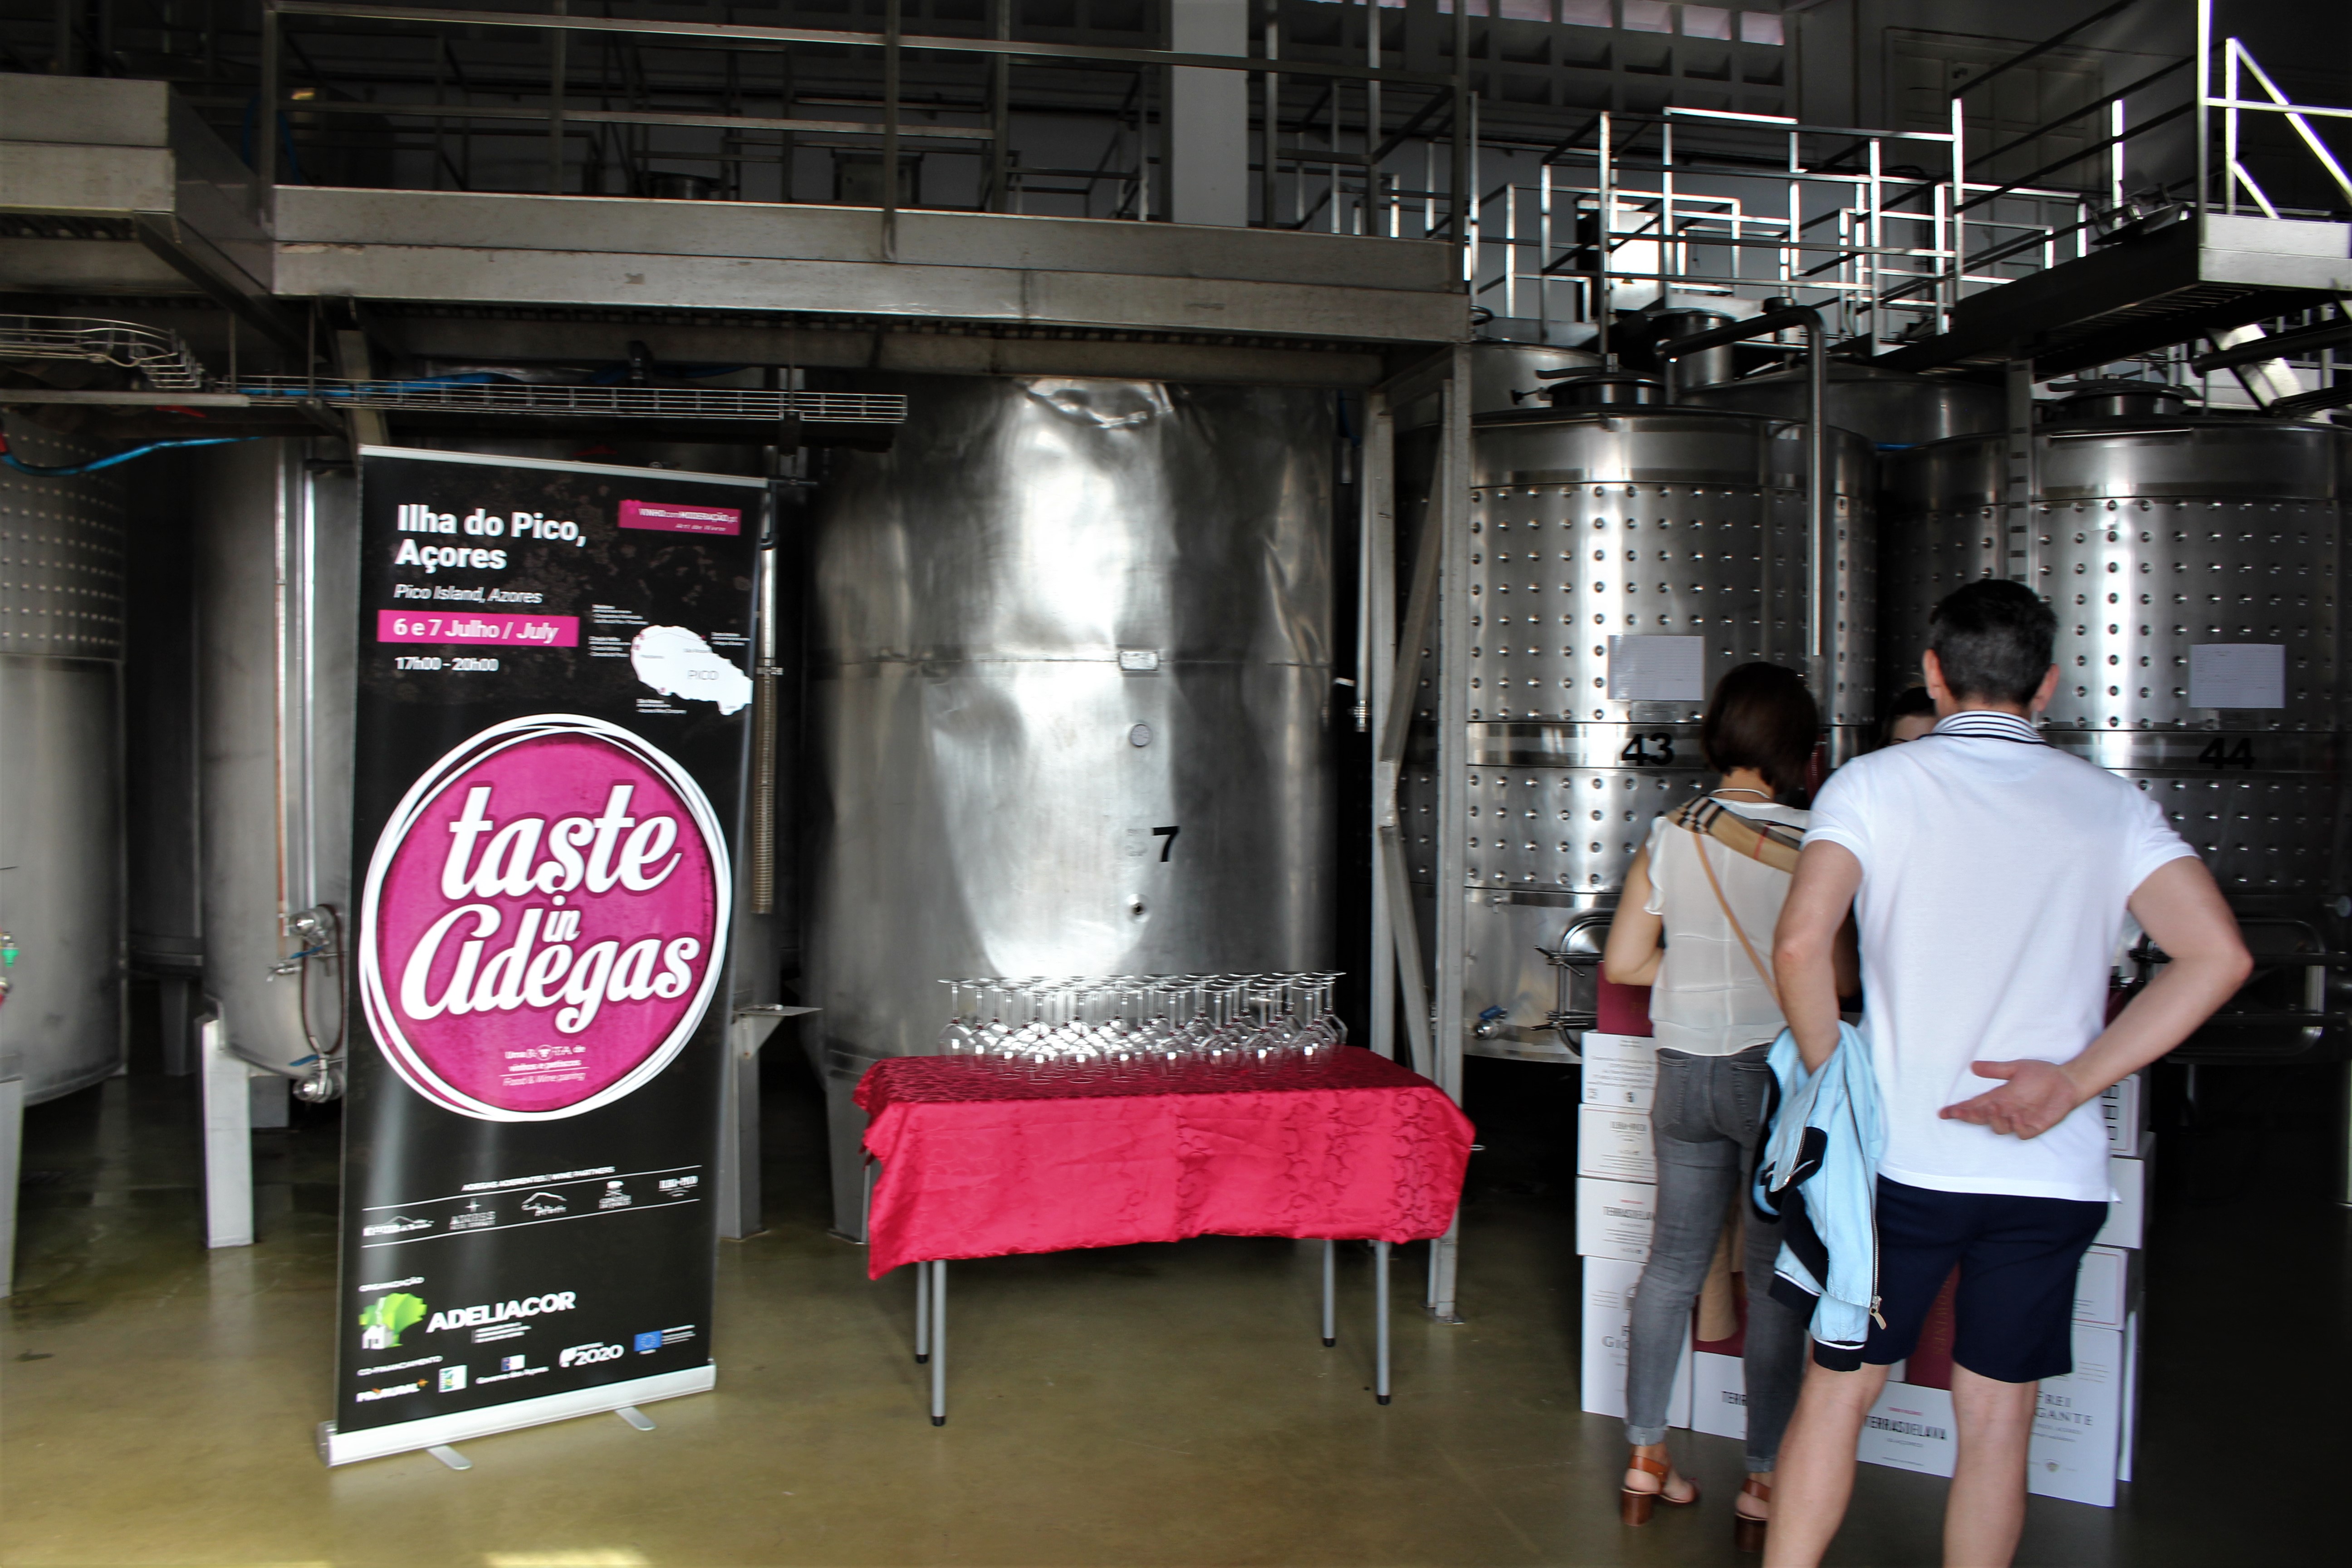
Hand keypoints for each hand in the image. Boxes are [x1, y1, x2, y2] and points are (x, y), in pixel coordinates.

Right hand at [1938, 1059, 2083, 1139]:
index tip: (1944, 1113)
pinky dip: (2017, 1127)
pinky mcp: (2035, 1126)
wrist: (2068, 1080)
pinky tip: (2016, 1116)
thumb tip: (1972, 1066)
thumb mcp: (2016, 1068)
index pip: (1975, 1105)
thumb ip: (1995, 1069)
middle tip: (1961, 1113)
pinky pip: (2021, 1132)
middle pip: (1982, 1118)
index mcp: (1999, 1097)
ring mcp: (2020, 1119)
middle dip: (1969, 1117)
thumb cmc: (2043, 1074)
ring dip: (1993, 1120)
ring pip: (1999, 1128)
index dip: (1960, 1110)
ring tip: (1994, 1108)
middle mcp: (2006, 1110)